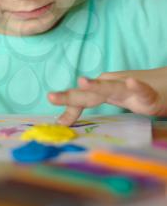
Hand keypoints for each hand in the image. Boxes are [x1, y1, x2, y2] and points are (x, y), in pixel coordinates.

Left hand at [48, 68, 166, 125]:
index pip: (82, 99)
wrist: (163, 86)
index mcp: (103, 92)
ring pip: (111, 87)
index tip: (58, 123)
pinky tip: (132, 82)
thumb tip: (60, 120)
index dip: (68, 108)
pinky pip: (142, 90)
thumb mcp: (110, 100)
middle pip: (89, 93)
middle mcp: (112, 86)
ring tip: (83, 82)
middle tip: (51, 97)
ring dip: (97, 86)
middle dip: (70, 96)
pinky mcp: (148, 94)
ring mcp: (129, 88)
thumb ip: (87, 106)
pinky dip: (137, 86)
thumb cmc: (133, 94)